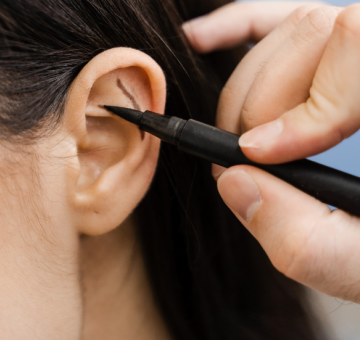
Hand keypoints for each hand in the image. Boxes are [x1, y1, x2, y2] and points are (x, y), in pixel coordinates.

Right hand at [184, 2, 359, 302]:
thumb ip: (306, 241)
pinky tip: (199, 41)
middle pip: (314, 33)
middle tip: (240, 164)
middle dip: (260, 103)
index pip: (358, 46)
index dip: (303, 105)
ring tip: (237, 145)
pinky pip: (281, 20)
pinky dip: (237, 27)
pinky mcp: (339, 56)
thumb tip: (236, 182)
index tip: (261, 158)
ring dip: (246, 87)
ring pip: (294, 25)